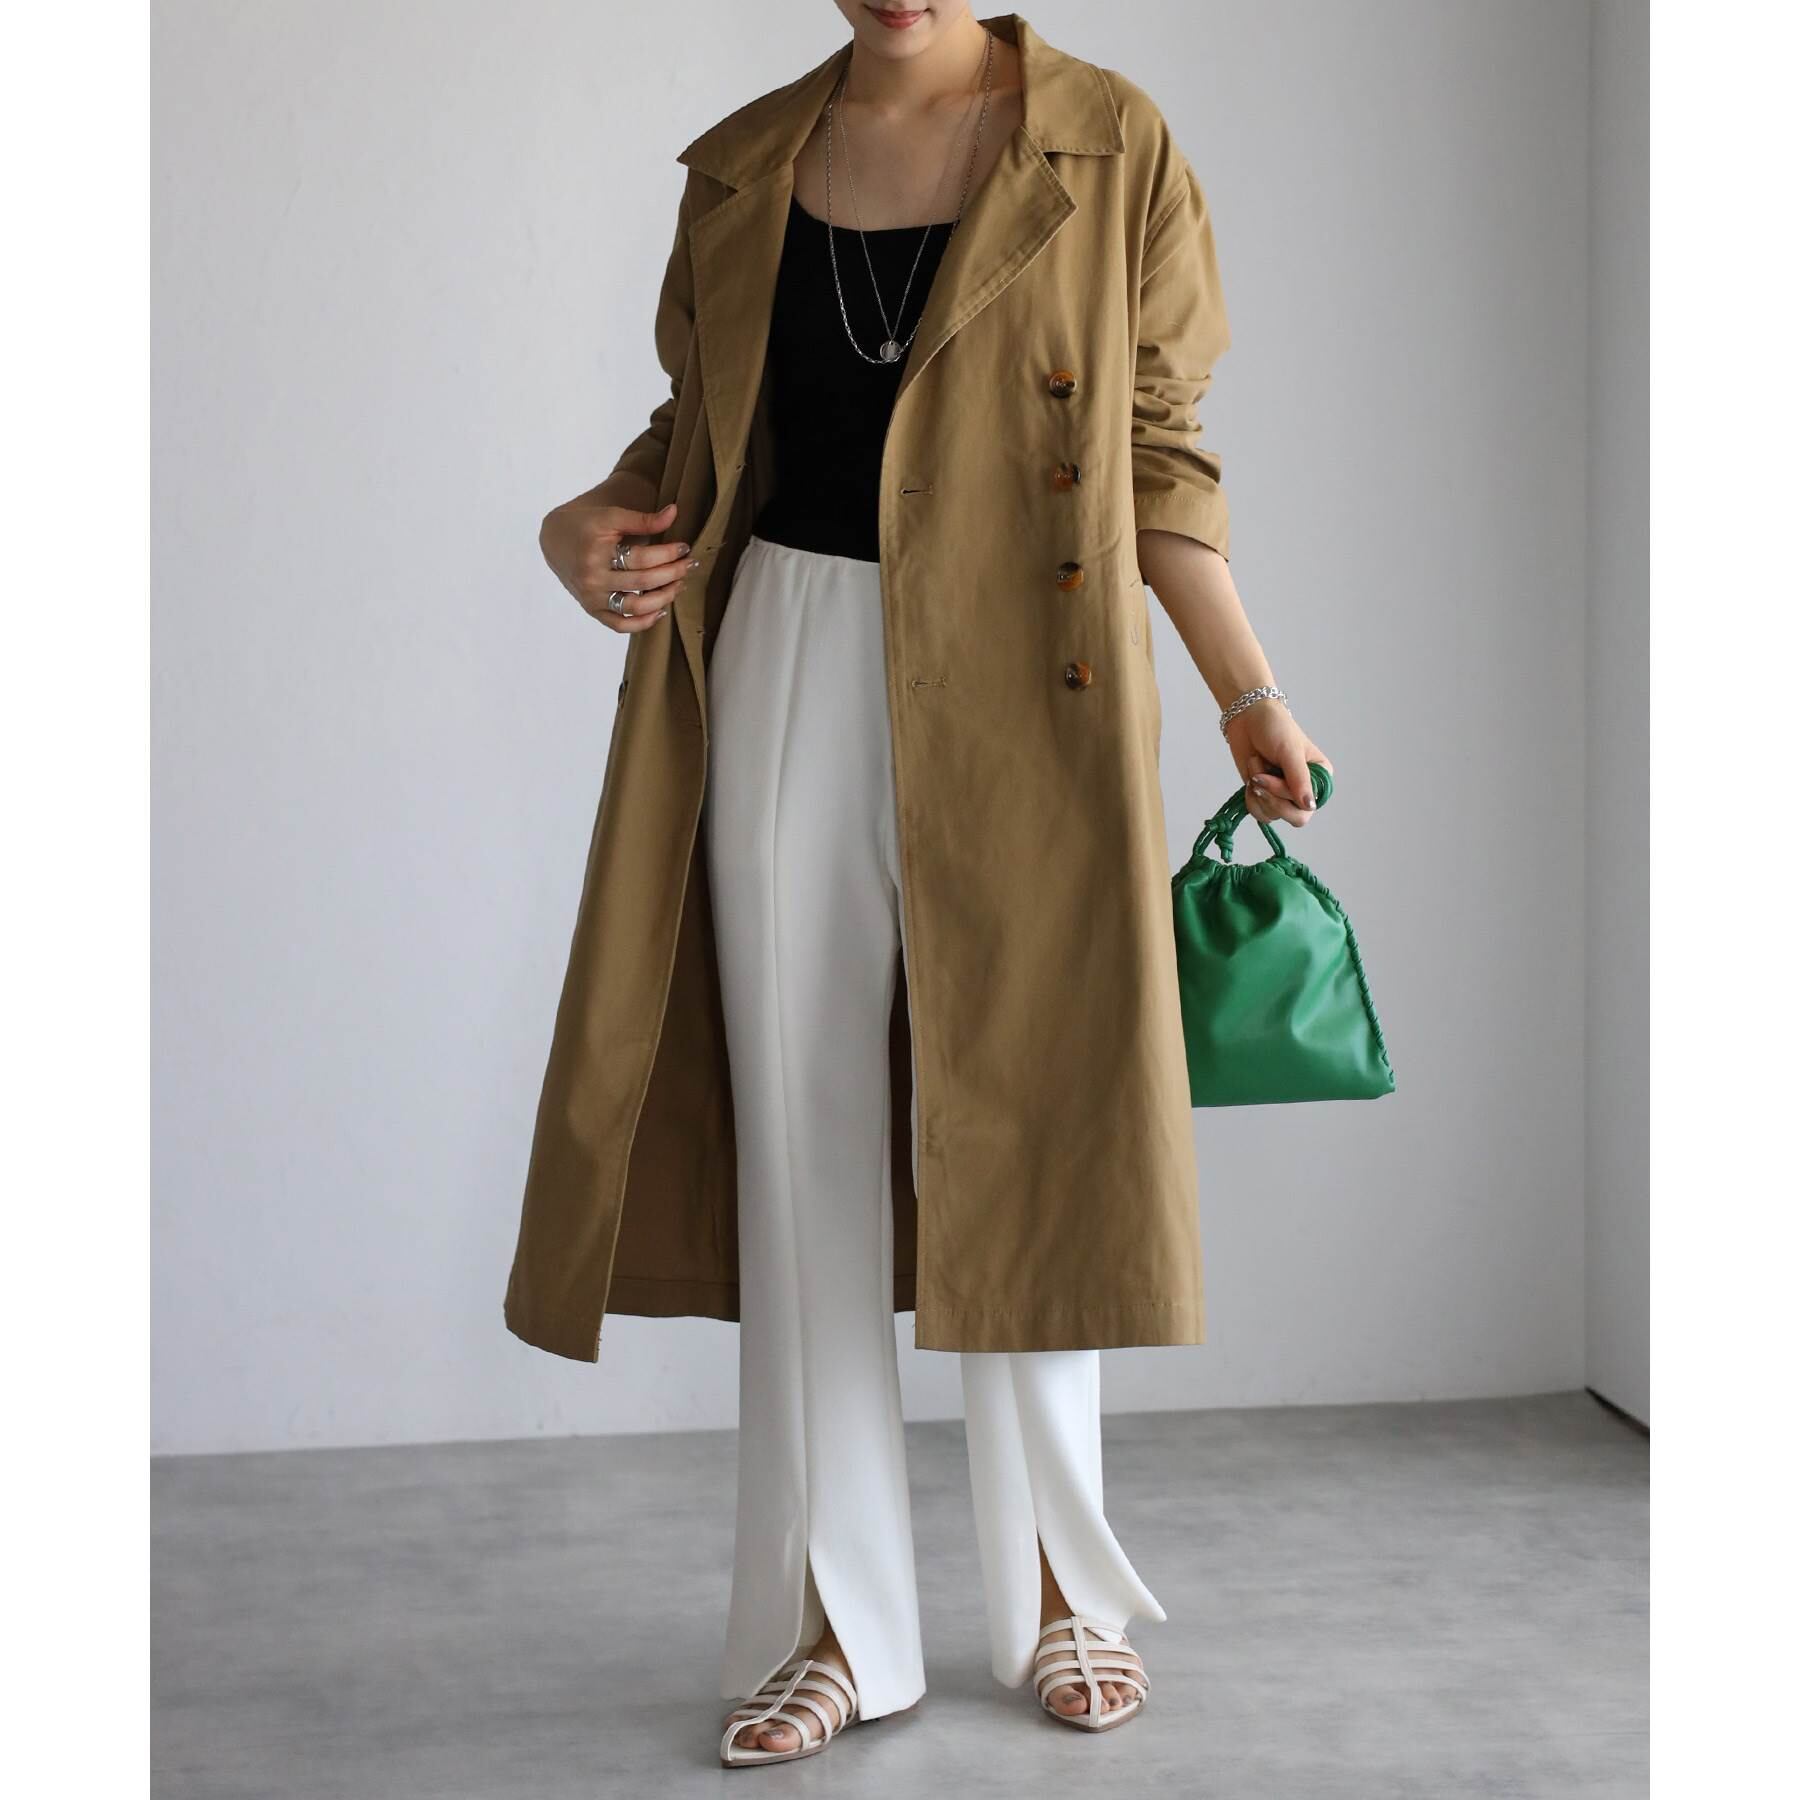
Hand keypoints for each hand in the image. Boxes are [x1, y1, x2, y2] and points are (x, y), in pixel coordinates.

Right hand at [539, 495, 699, 631]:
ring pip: (634, 606)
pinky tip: (661, 611)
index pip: (641, 557)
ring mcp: (592, 598)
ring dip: (663, 598)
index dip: (667, 553)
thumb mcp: (611, 516)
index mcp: (596, 552)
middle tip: (690, 565)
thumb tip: (674, 512)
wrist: (556, 541)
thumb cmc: (586, 525)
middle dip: (672, 573)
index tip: (685, 548)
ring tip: (679, 585)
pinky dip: (642, 623)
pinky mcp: (593, 610)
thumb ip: (642, 519)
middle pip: (642, 581)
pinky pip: (620, 625)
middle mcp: (592, 578)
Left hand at [1224, 698, 1332, 827]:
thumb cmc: (1275, 728)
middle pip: (1294, 818)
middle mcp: (1304, 790)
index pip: (1310, 806)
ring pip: (1273, 815)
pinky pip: (1259, 813)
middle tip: (1258, 778)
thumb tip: (1309, 806)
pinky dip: (1251, 798)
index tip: (1270, 775)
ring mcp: (1283, 795)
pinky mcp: (1265, 796)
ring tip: (1257, 765)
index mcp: (1319, 778)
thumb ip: (1299, 780)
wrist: (1248, 718)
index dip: (1287, 797)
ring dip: (1258, 792)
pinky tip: (1251, 779)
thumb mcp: (1290, 752)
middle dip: (1272, 799)